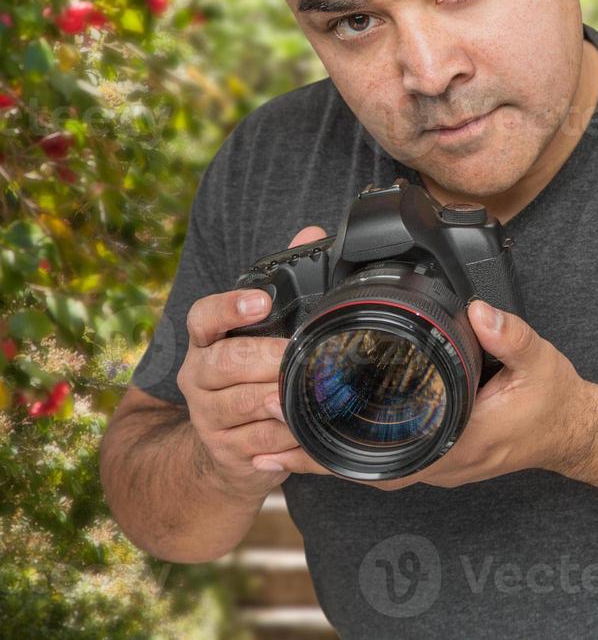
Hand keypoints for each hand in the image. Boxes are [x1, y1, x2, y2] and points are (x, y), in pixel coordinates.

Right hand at [176, 225, 326, 498]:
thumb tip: (312, 233)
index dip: (229, 307)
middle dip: (264, 360)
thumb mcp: (267, 328)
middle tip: (294, 357)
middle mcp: (199, 375)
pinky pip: (259, 445)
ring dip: (274, 402)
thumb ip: (288, 282)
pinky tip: (304, 434)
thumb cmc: (255, 371)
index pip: (204, 316)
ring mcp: (208, 416)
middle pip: (225, 363)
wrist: (229, 444)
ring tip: (297, 397)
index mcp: (208, 340)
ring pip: (240, 407)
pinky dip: (286, 440)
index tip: (260, 301)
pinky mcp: (226, 452)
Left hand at [256, 300, 596, 490]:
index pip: (381, 456)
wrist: (572, 430)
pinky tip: (326, 435)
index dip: (331, 451)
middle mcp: (440, 462)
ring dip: (326, 456)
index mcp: (456, 441)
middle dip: (311, 456)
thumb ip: (510, 335)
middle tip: (261, 438)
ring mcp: (437, 465)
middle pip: (361, 468)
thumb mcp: (540, 361)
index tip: (288, 437)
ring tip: (277, 440)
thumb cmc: (553, 400)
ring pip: (369, 468)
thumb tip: (478, 310)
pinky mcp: (438, 458)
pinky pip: (385, 460)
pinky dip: (352, 452)